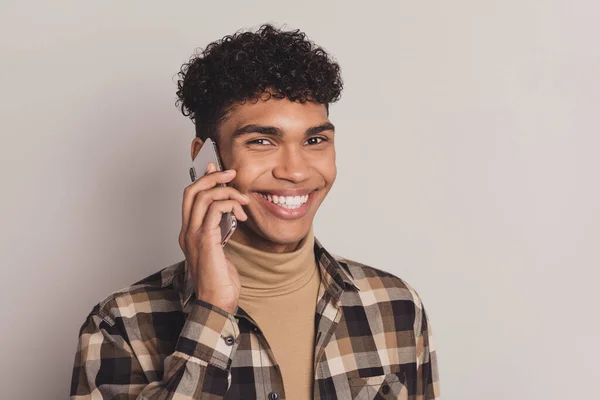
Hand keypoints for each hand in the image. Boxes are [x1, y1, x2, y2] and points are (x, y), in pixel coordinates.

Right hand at [178, 162, 248, 313]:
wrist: (217, 304)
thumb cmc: (221, 281)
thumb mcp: (222, 250)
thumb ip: (221, 231)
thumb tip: (229, 214)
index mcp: (189, 233)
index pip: (190, 196)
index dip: (204, 179)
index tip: (221, 172)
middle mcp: (187, 232)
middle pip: (192, 190)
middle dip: (212, 177)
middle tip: (232, 174)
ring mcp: (193, 236)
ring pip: (202, 196)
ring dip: (226, 191)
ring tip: (243, 201)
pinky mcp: (205, 241)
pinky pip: (212, 210)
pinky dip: (227, 204)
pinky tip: (239, 212)